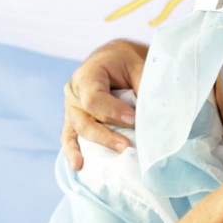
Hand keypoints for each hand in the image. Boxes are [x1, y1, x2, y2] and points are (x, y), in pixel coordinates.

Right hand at [62, 39, 146, 169]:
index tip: (133, 119)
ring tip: (113, 156)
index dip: (112, 111)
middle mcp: (74, 91)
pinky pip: (70, 136)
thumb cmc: (128, 61)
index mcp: (88, 73)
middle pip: (85, 118)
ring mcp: (72, 107)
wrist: (117, 57)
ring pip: (79, 130)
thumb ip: (144, 87)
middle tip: (127, 146)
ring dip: (98, 145)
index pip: (94, 97)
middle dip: (107, 135)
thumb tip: (153, 115)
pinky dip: (73, 151)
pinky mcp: (75, 119)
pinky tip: (79, 166)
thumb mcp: (139, 66)